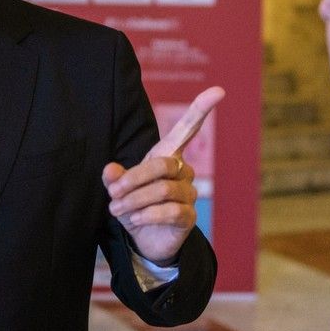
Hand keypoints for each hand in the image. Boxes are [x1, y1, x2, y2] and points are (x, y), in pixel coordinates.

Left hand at [102, 86, 224, 265]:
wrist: (144, 239)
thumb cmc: (133, 205)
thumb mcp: (118, 190)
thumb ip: (114, 177)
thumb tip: (110, 170)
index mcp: (167, 155)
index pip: (188, 129)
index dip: (201, 109)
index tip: (218, 91)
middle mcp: (183, 171)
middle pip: (163, 165)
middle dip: (133, 179)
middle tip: (113, 193)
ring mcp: (188, 194)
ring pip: (163, 190)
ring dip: (134, 201)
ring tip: (116, 209)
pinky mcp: (189, 217)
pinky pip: (170, 211)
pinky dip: (148, 215)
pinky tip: (136, 220)